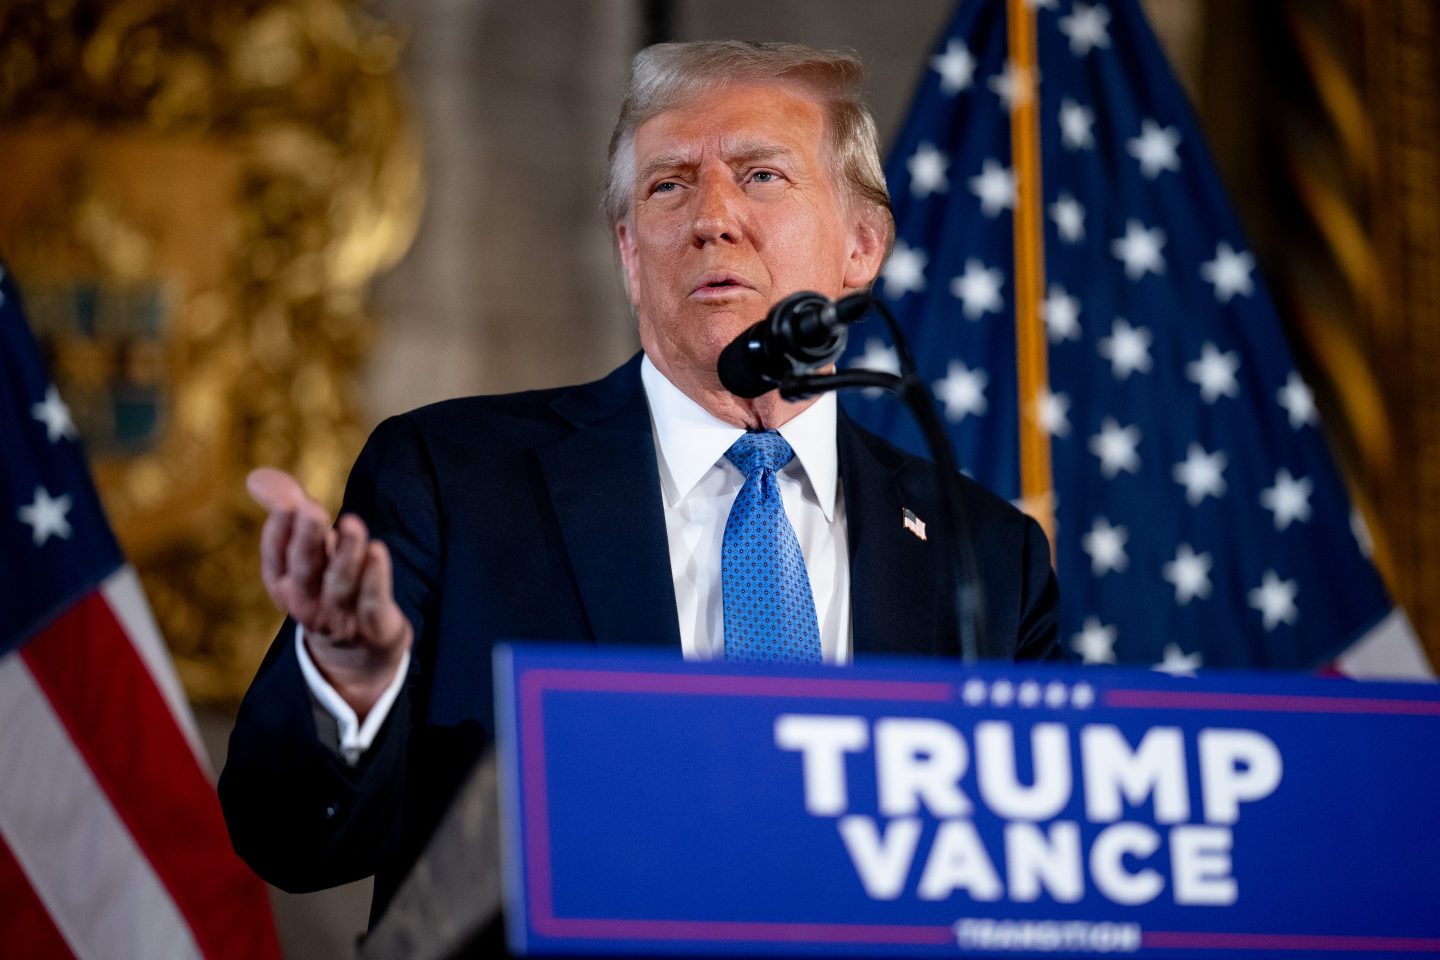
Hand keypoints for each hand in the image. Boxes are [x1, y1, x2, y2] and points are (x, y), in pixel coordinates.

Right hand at [247, 467, 412, 718]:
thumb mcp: (306, 549)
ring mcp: (339, 617)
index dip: (280, 531)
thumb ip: (287, 509)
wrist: (357, 652)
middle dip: (307, 540)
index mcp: (284, 583)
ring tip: (353, 523)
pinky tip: (379, 551)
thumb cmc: (326, 585)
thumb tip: (256, 475)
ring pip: (340, 584)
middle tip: (311, 508)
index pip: (275, 556)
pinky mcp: (373, 626)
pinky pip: (372, 602)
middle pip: (305, 569)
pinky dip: (375, 579)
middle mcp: (306, 602)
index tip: (288, 504)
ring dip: (345, 554)